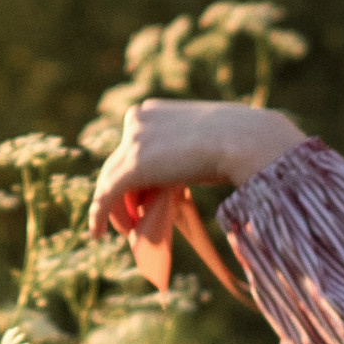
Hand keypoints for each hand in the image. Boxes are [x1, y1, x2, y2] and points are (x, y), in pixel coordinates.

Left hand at [88, 98, 305, 240]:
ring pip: (111, 181)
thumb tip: (189, 167)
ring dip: (116, 209)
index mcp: (151, 111)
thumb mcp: (205, 139)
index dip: (133, 177)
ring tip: (128, 230)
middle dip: (123, 194)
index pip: (132, 147)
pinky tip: (97, 233)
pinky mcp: (132, 166)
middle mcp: (136, 120)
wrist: (246, 139)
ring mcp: (132, 142)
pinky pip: (106, 195)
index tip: (142, 198)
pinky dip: (99, 215)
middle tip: (133, 219)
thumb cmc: (239, 139)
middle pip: (117, 164)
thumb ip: (187, 150)